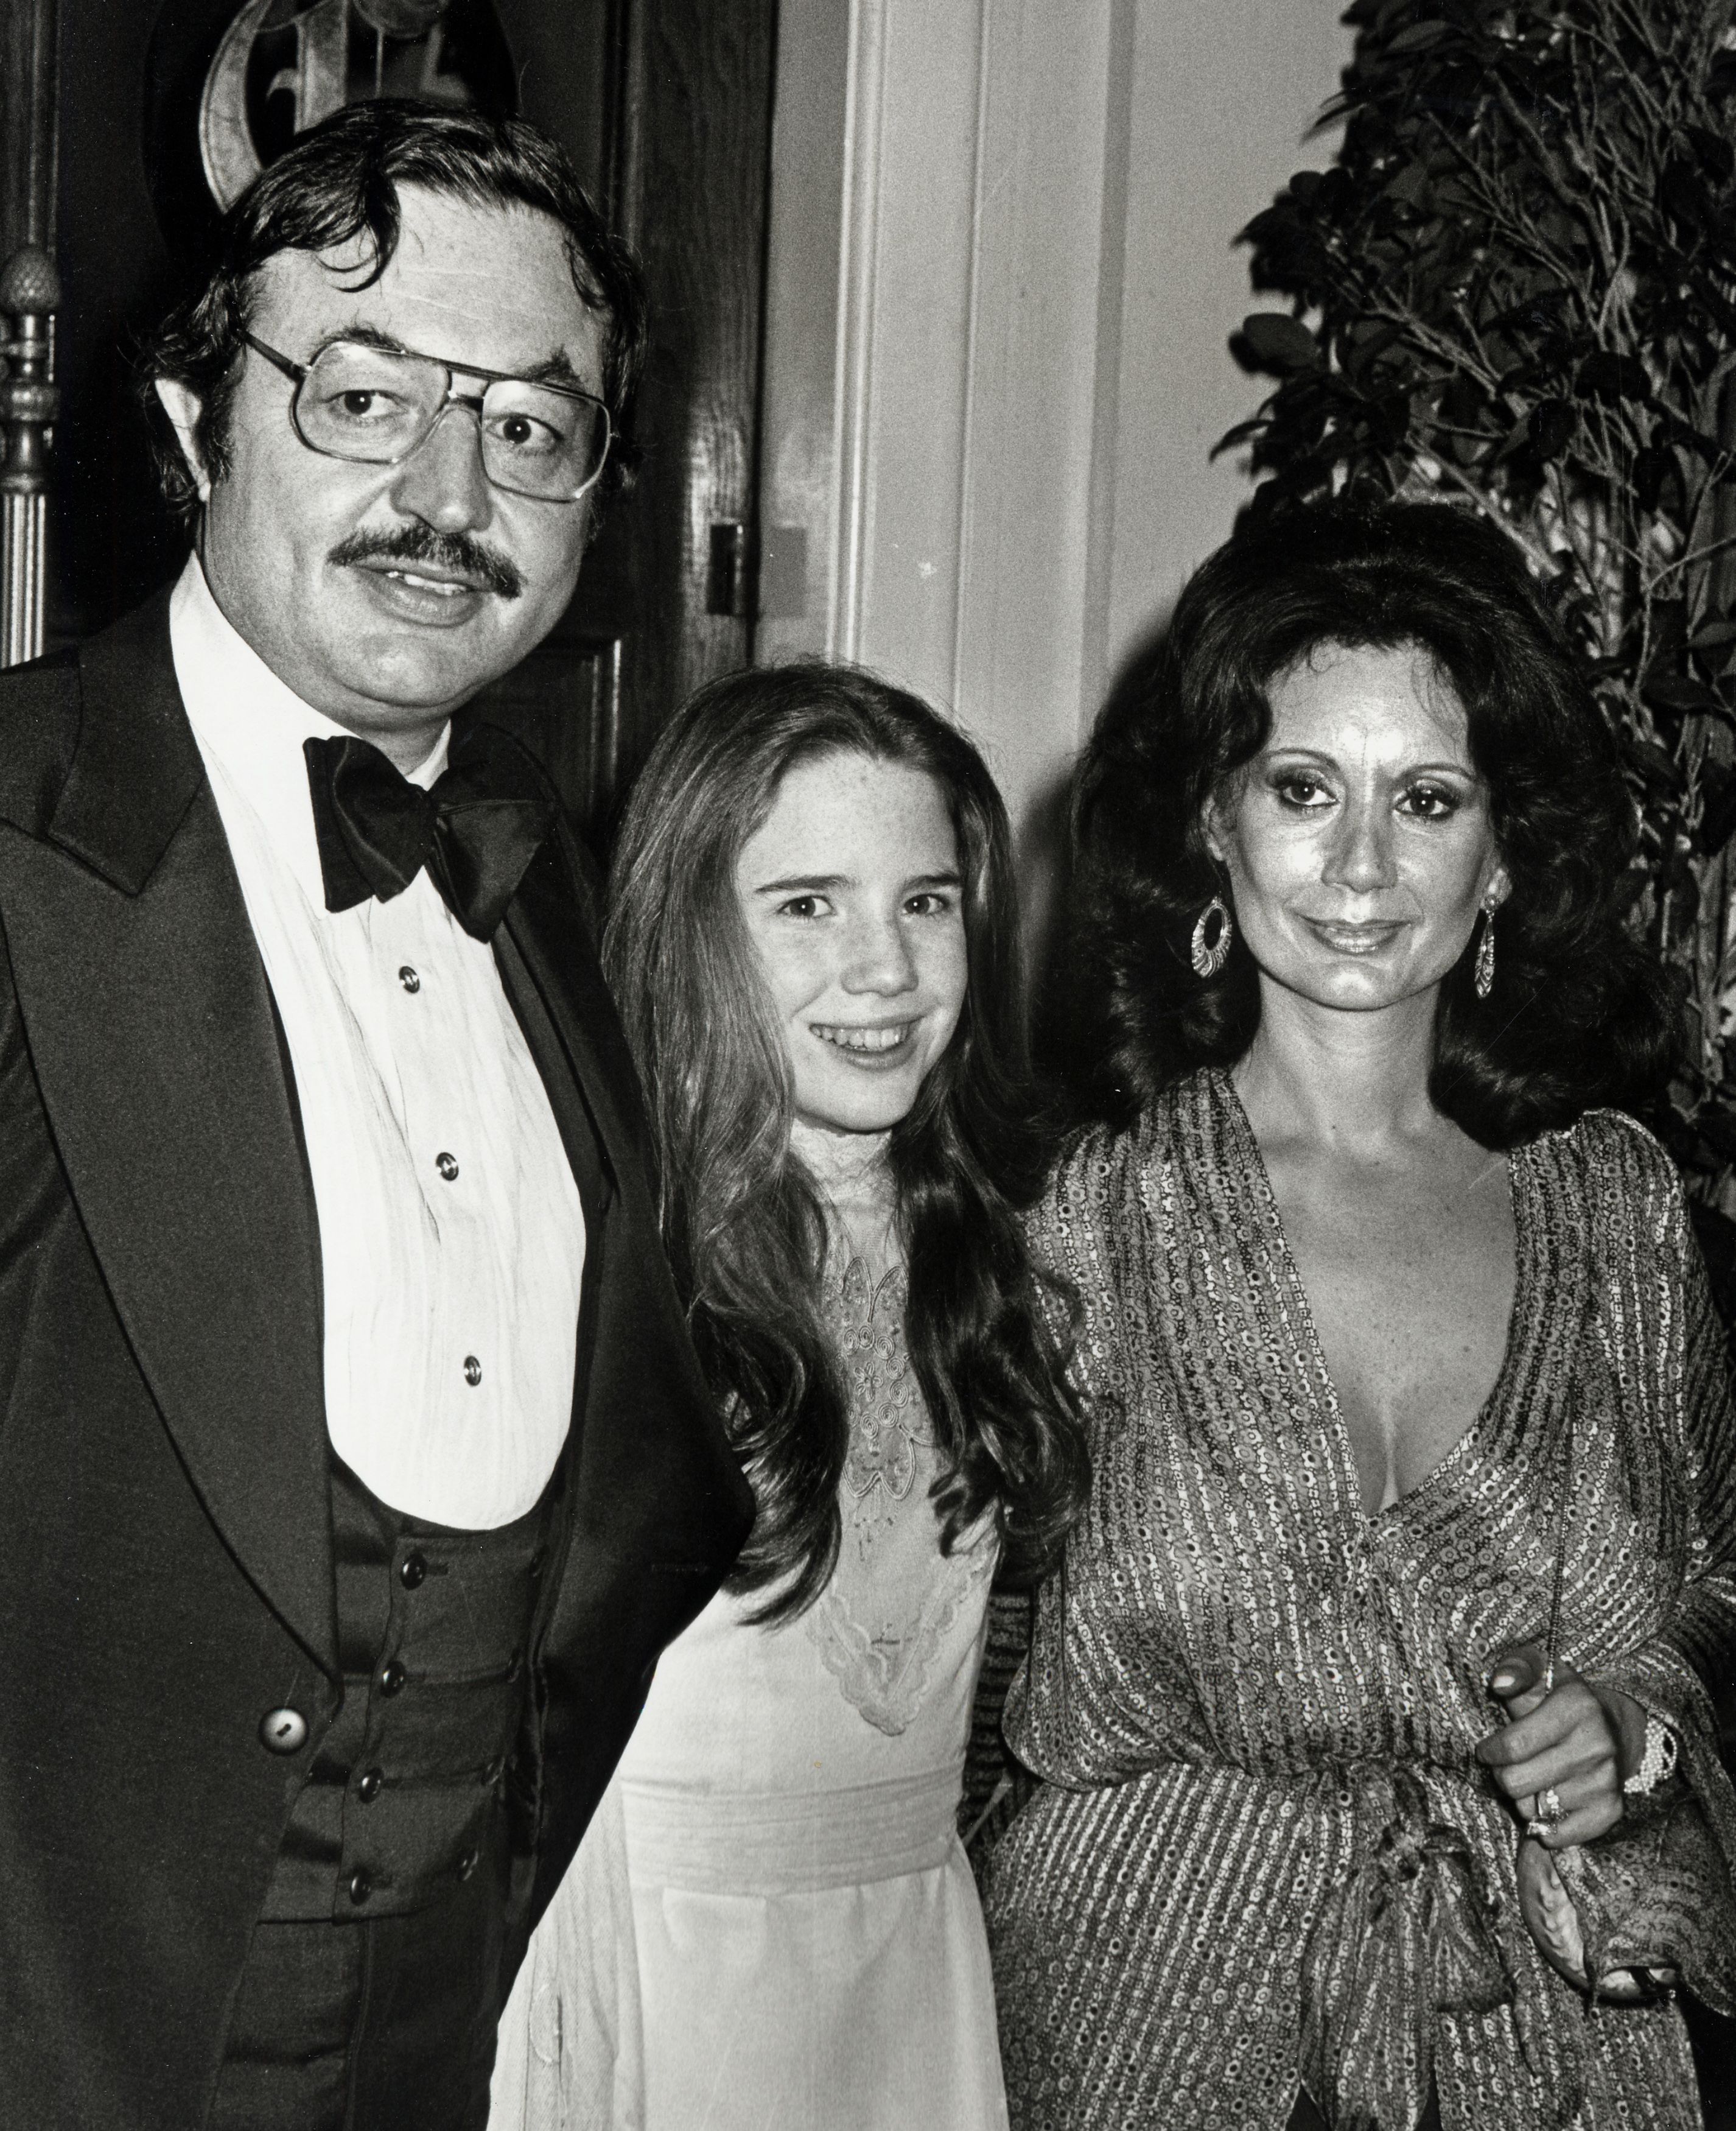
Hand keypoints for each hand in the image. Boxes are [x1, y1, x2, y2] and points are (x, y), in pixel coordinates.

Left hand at [1473, 1642, 1645, 1848]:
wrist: (1614, 1726)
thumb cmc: (1559, 1698)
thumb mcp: (1539, 1669)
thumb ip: (1515, 1668)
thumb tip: (1499, 1683)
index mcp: (1577, 1707)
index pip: (1513, 1745)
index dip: (1490, 1751)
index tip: (1487, 1750)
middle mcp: (1597, 1745)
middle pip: (1517, 1782)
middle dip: (1502, 1775)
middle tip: (1507, 1766)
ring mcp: (1606, 1781)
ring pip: (1534, 1810)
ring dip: (1523, 1799)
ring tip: (1531, 1779)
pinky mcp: (1611, 1810)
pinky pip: (1561, 1835)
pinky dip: (1545, 1827)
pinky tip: (1545, 1805)